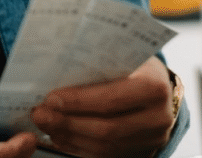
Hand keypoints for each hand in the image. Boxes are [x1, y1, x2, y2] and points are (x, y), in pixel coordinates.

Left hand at [29, 57, 176, 157]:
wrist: (162, 84)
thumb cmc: (135, 63)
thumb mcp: (122, 54)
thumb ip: (96, 62)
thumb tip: (54, 69)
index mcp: (154, 86)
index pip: (112, 99)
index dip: (79, 102)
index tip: (51, 98)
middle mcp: (158, 116)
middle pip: (107, 128)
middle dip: (68, 123)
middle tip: (39, 114)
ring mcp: (152, 138)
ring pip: (105, 145)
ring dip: (69, 137)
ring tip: (46, 125)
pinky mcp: (141, 150)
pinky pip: (105, 154)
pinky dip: (78, 146)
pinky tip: (60, 136)